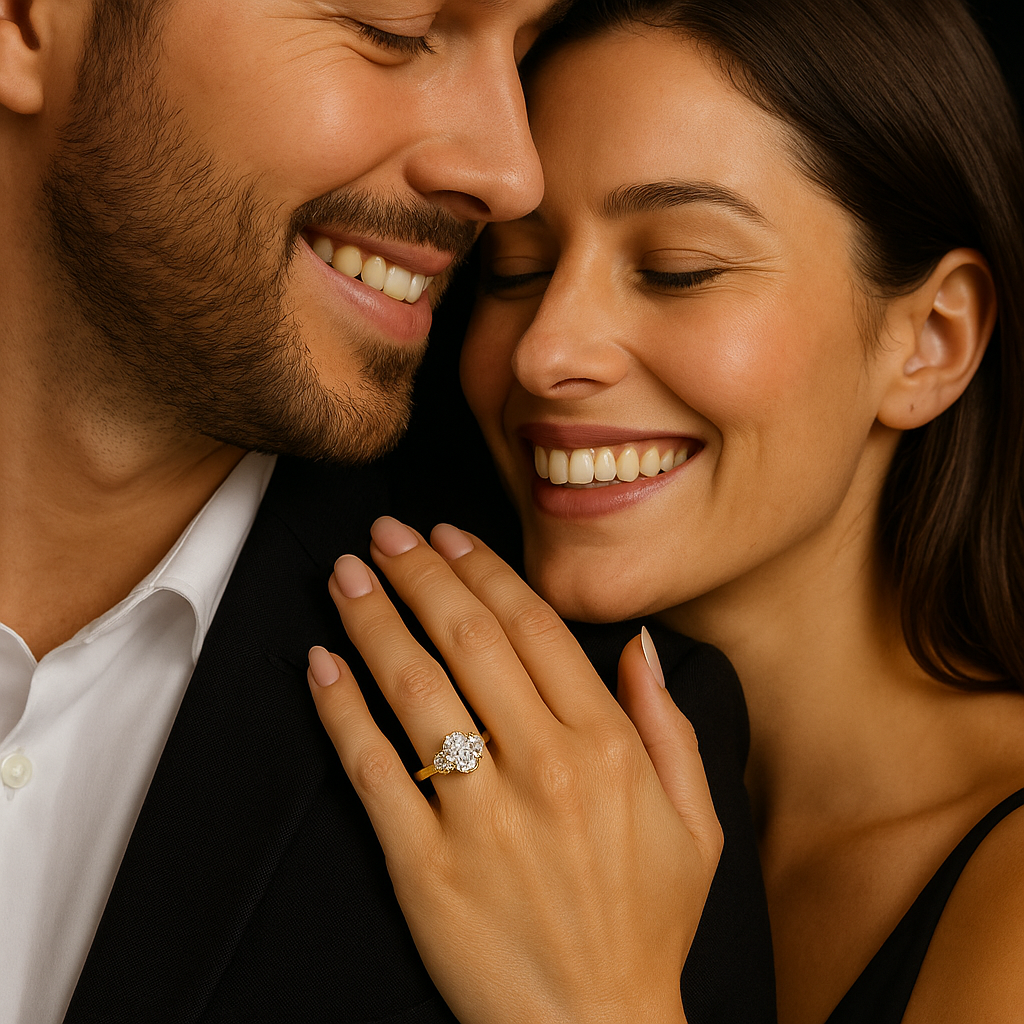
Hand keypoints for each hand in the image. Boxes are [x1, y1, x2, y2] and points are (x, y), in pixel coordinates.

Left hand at [307, 517, 721, 1023]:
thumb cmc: (646, 924)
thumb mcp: (694, 822)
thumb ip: (670, 725)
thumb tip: (636, 643)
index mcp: (607, 749)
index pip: (532, 629)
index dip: (483, 570)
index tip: (448, 535)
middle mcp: (543, 769)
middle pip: (467, 641)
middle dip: (419, 574)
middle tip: (385, 534)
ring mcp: (479, 817)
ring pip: (414, 690)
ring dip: (372, 620)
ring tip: (346, 576)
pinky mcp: (423, 866)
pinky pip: (372, 769)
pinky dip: (340, 709)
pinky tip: (321, 664)